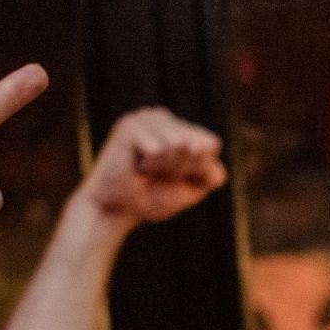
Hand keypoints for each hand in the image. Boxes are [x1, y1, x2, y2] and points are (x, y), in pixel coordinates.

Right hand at [78, 107, 227, 225]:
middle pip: (197, 144)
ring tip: (145, 170)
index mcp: (179, 127)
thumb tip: (213, 151)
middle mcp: (162, 117)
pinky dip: (150, 166)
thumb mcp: (191, 189)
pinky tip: (135, 166)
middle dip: (182, 169)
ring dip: (165, 168)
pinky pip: (159, 150)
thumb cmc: (151, 198)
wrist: (116, 211)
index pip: (211, 144)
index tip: (175, 178)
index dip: (199, 169)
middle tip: (157, 175)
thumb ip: (211, 173)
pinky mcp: (130, 127)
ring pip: (179, 145)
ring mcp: (145, 119)